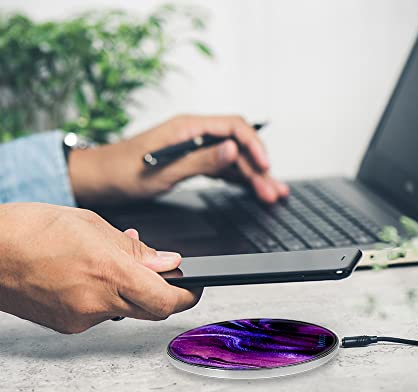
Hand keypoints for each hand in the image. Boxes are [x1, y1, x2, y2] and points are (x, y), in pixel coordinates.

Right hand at [0, 203, 200, 333]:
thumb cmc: (30, 230)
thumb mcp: (94, 226)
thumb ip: (136, 250)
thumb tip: (166, 261)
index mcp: (109, 272)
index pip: (166, 299)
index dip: (188, 295)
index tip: (194, 287)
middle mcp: (97, 302)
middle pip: (152, 310)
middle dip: (162, 293)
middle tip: (160, 274)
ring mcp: (81, 319)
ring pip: (126, 310)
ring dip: (129, 290)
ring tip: (111, 264)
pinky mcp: (68, 326)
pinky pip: (101, 314)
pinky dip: (106, 297)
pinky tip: (91, 276)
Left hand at [69, 114, 288, 205]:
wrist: (100, 178)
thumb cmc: (123, 171)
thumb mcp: (164, 170)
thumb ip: (201, 159)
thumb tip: (234, 149)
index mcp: (188, 128)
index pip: (233, 128)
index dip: (254, 146)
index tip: (266, 167)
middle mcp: (194, 134)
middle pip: (237, 146)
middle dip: (258, 168)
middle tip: (273, 191)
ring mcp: (193, 148)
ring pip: (232, 159)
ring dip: (252, 176)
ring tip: (270, 193)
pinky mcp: (191, 162)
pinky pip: (221, 169)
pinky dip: (237, 179)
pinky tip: (249, 188)